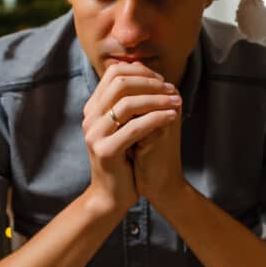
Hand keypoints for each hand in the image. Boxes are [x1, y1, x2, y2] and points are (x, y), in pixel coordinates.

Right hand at [81, 62, 179, 214]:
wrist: (113, 195)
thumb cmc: (124, 159)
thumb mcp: (126, 125)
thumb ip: (130, 101)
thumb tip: (146, 71)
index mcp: (93, 108)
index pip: (114, 73)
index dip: (141, 72)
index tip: (162, 81)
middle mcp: (90, 118)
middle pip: (119, 83)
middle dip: (150, 83)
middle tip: (171, 89)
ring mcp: (94, 134)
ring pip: (127, 104)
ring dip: (156, 99)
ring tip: (176, 102)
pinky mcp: (105, 151)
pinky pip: (134, 128)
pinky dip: (156, 119)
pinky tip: (172, 118)